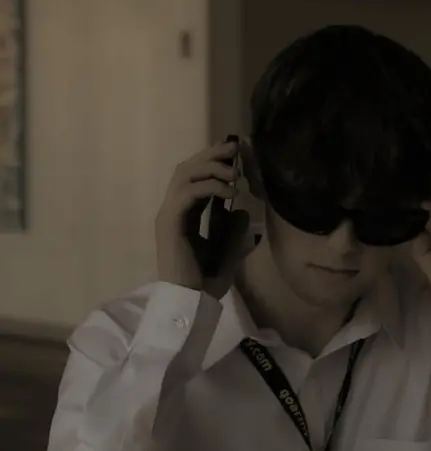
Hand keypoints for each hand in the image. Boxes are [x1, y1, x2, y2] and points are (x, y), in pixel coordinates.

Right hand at [155, 140, 249, 296]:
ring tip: (234, 172)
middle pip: (186, 169)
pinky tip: (229, 192)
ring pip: (184, 175)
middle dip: (211, 155)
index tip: (234, 154)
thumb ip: (234, 232)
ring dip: (211, 167)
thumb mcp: (228, 252)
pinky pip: (187, 193)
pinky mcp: (170, 223)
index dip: (211, 162)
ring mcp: (168, 215)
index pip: (193, 178)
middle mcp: (172, 211)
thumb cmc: (205, 283)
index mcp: (183, 216)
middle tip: (234, 148)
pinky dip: (209, 187)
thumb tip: (242, 211)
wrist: (190, 302)